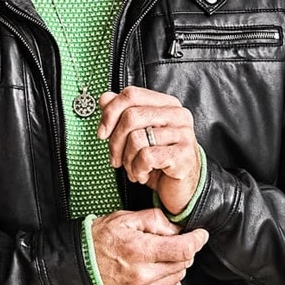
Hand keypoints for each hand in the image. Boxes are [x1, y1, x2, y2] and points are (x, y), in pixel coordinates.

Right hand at [89, 205, 207, 284]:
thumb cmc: (98, 242)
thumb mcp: (124, 219)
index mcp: (139, 250)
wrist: (77, 267)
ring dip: (175, 266)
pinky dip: (170, 281)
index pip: (183, 249)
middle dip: (182, 251)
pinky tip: (157, 273)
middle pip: (183, 263)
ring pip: (178, 277)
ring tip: (157, 258)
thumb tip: (176, 229)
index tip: (199, 235)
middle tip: (170, 243)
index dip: (196, 240)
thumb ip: (155, 220)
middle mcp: (142, 274)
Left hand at [97, 87, 201, 216]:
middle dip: (115, 142)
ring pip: (136, 138)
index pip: (131, 95)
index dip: (110, 113)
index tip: (102, 133)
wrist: (182, 189)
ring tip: (133, 169)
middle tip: (116, 159)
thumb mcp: (138, 136)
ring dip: (127, 161)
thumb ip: (122, 114)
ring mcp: (182, 134)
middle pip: (130, 116)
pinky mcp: (182, 155)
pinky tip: (143, 175)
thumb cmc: (160, 162)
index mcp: (167, 105)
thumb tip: (105, 99)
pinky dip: (138, 170)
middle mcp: (177, 115)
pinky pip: (146, 157)